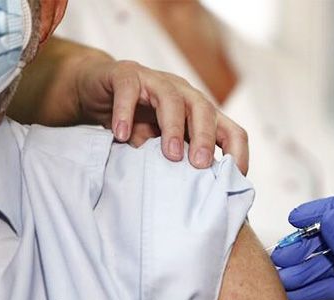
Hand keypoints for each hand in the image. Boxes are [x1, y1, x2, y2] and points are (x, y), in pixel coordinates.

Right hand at [75, 57, 248, 172]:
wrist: (95, 89)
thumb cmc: (135, 120)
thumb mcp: (158, 143)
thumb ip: (175, 158)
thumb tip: (191, 191)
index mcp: (198, 113)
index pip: (230, 130)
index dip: (238, 152)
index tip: (234, 178)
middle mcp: (183, 93)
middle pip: (204, 109)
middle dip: (205, 138)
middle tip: (200, 165)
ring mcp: (155, 81)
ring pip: (172, 98)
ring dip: (173, 127)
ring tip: (170, 154)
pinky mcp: (125, 74)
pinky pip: (129, 90)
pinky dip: (126, 112)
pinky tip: (122, 135)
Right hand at [271, 195, 333, 299]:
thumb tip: (330, 217)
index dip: (324, 212)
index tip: (297, 219)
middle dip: (307, 247)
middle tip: (282, 256)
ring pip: (327, 261)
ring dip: (303, 270)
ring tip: (281, 278)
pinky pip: (327, 283)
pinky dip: (309, 287)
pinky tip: (291, 292)